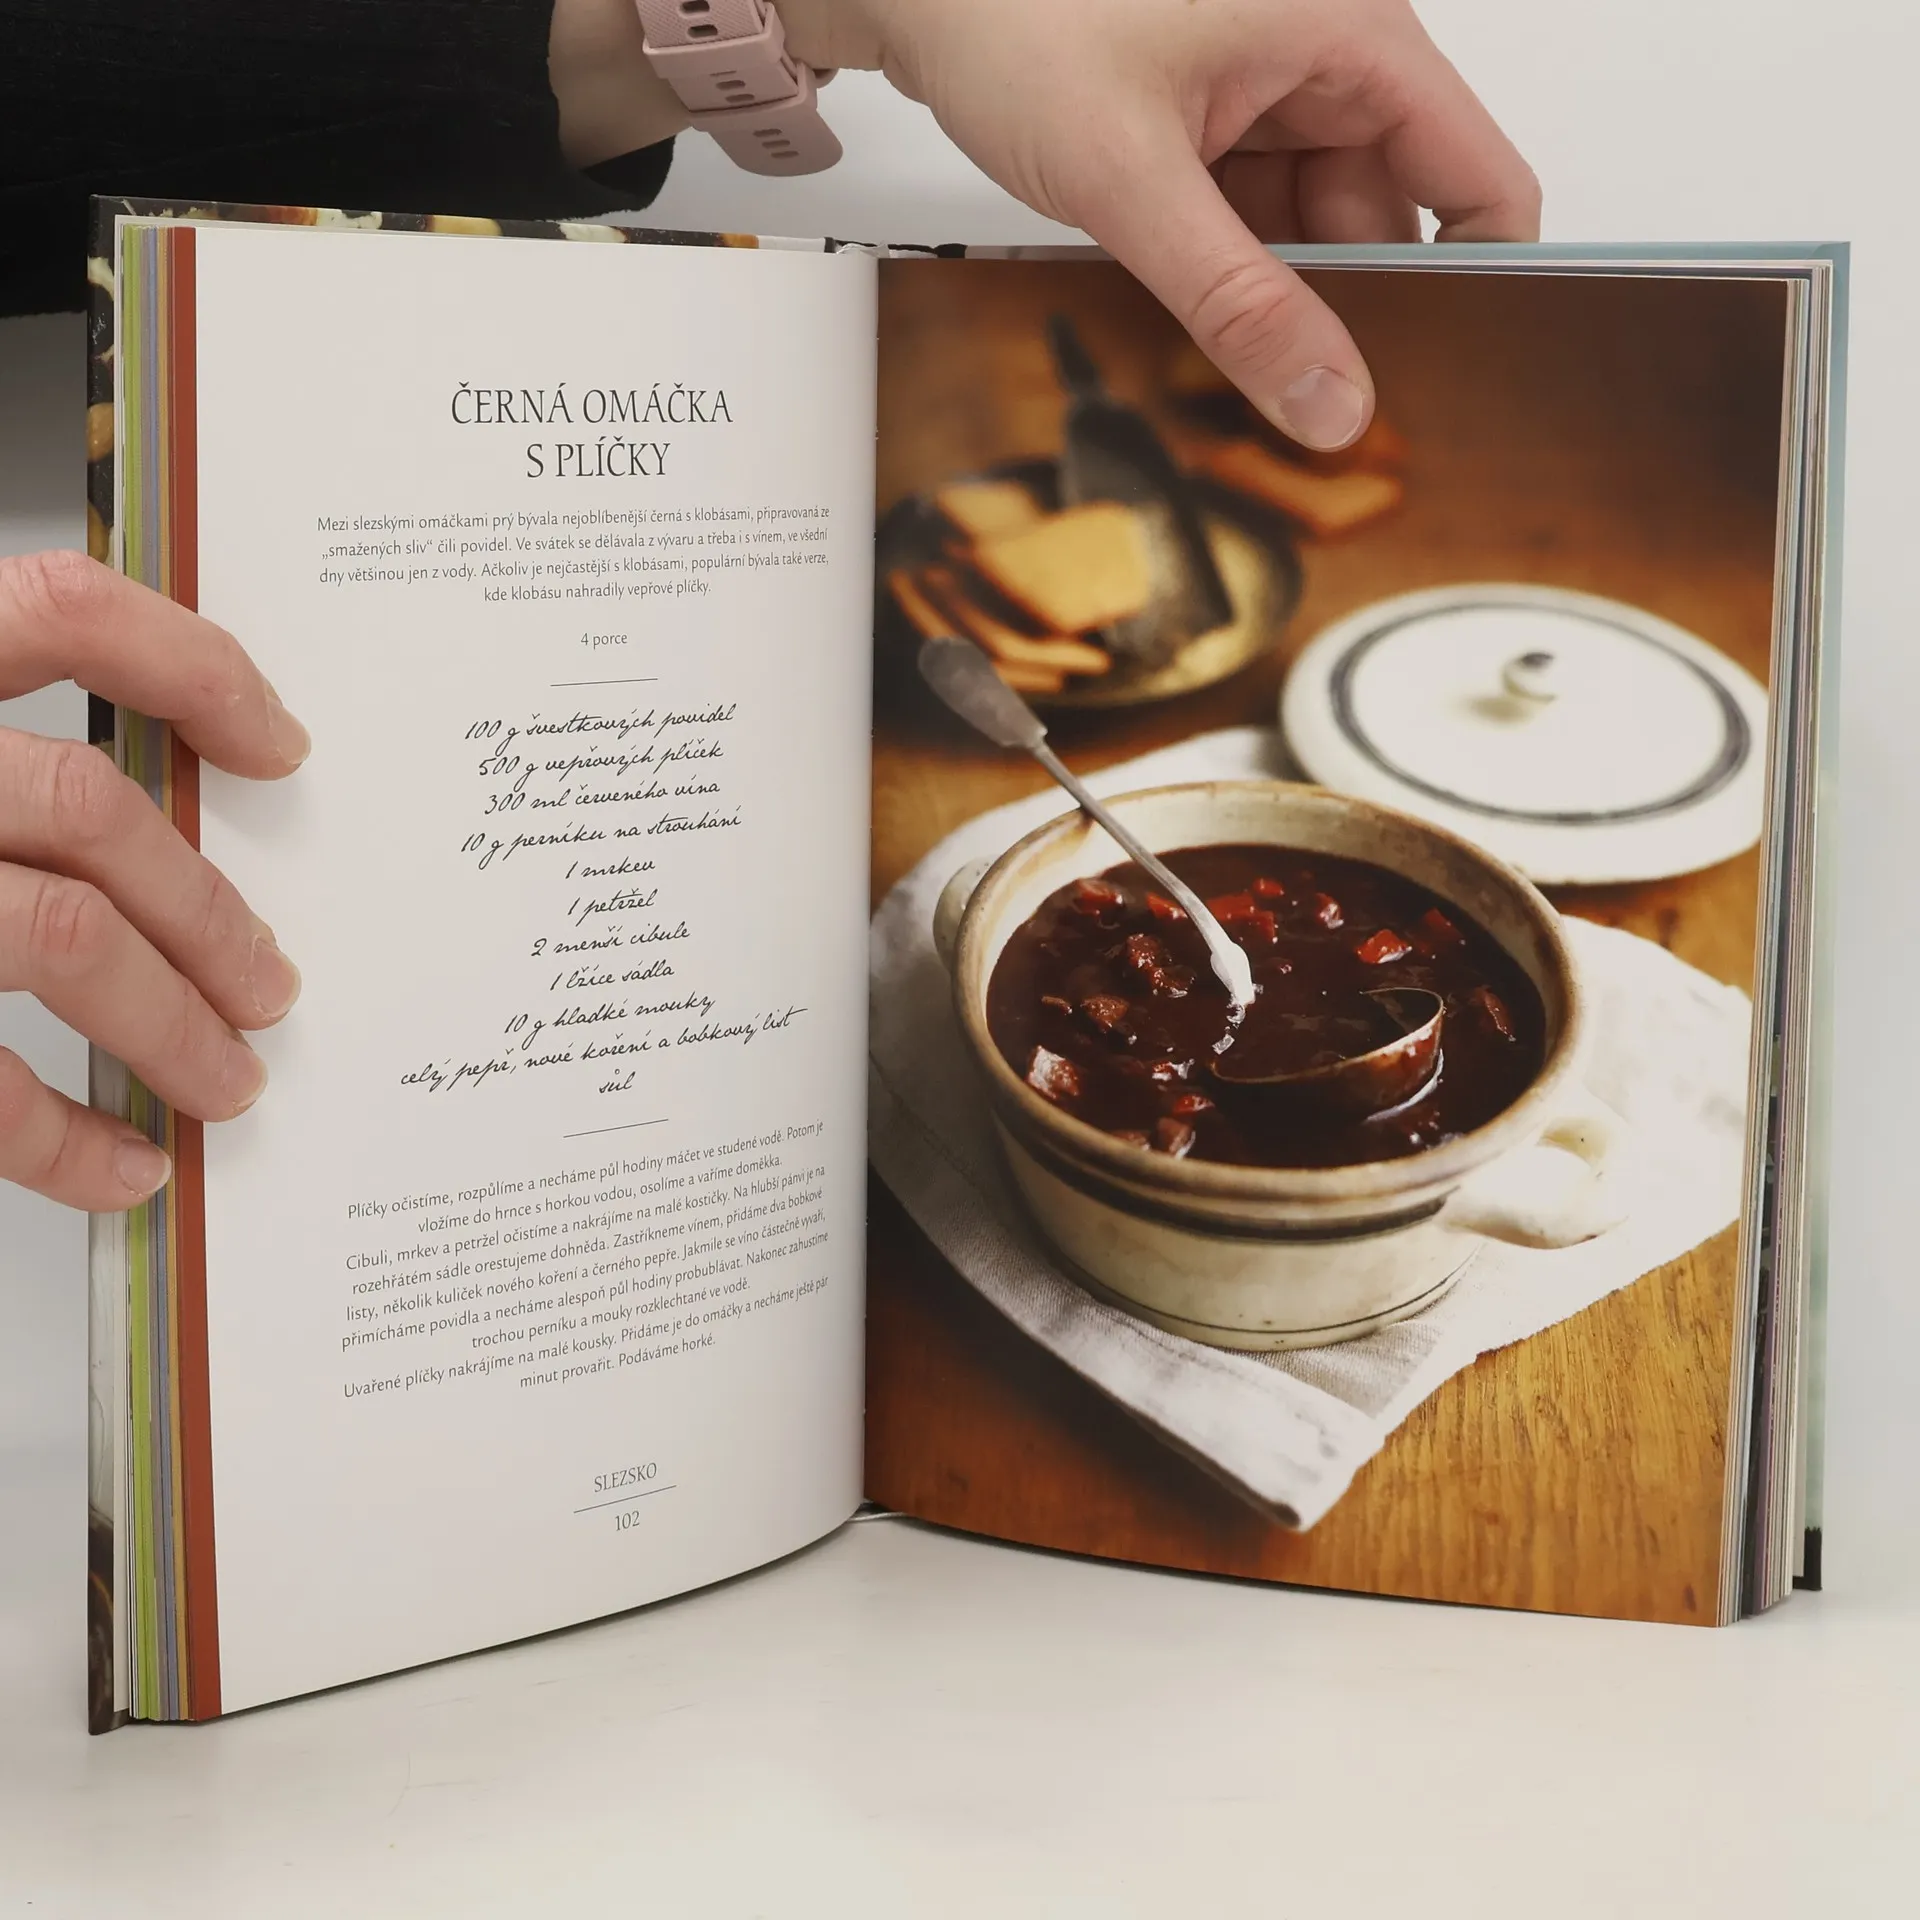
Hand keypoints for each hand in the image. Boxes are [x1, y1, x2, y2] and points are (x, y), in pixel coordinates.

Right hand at [0, 552, 307, 1210]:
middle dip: (207, 911)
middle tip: (270, 987)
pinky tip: (120, 1165)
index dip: (188, 665)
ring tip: (226, 1082)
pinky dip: (63, 1135)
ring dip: (170, 1022)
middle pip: (87, 806)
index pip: (56, 611)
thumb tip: (141, 828)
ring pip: (63, 932)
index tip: (279, 744)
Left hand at [786, 0, 1539, 447]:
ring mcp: (1266, 95)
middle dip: (1345, 311)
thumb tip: (1330, 401)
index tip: (1444, 376)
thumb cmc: (1012, 15)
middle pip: (1388, 221)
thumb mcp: (1133, 180)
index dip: (1482, 281)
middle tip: (1300, 398)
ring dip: (1271, 298)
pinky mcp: (1212, 126)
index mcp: (1350, 36)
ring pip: (1312, 234)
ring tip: (1216, 342)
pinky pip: (1252, 223)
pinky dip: (1225, 273)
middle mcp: (1324, 60)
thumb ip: (1237, 303)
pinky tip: (1186, 307)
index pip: (1479, 177)